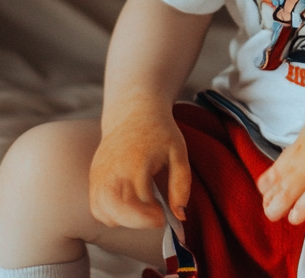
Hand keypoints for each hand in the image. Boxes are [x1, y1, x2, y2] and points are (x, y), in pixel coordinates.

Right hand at [89, 102, 189, 229]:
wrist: (133, 112)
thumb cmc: (159, 132)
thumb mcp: (179, 153)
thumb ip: (181, 185)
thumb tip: (181, 216)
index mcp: (135, 165)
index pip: (138, 205)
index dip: (153, 217)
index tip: (165, 215)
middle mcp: (112, 173)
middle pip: (116, 215)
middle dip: (138, 223)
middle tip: (156, 214)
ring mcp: (99, 177)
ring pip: (105, 215)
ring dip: (124, 220)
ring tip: (143, 204)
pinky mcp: (93, 178)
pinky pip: (97, 209)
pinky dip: (111, 214)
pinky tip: (128, 202)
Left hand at [257, 93, 304, 237]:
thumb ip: (293, 153)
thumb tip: (272, 176)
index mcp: (303, 148)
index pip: (276, 176)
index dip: (267, 193)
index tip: (267, 201)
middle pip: (288, 191)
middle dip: (275, 208)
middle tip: (274, 215)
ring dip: (299, 212)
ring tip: (295, 217)